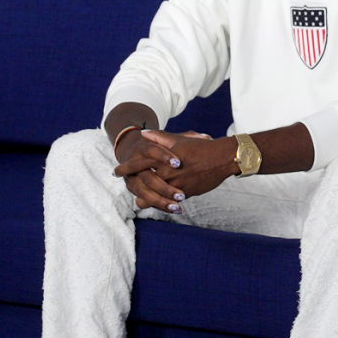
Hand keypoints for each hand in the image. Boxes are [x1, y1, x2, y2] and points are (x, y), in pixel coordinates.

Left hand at [114, 129, 235, 212]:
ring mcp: (176, 185)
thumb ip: (159, 137)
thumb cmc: (200, 147)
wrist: (222, 159)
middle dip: (134, 188)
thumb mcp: (178, 139)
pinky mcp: (185, 193)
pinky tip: (160, 204)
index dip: (125, 168)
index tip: (115, 172)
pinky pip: (169, 202)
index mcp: (162, 159)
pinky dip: (163, 203)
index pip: (138, 164)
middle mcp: (167, 173)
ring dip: (146, 199)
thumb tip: (144, 133)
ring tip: (140, 202)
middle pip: (143, 185)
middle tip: (128, 189)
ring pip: (154, 197)